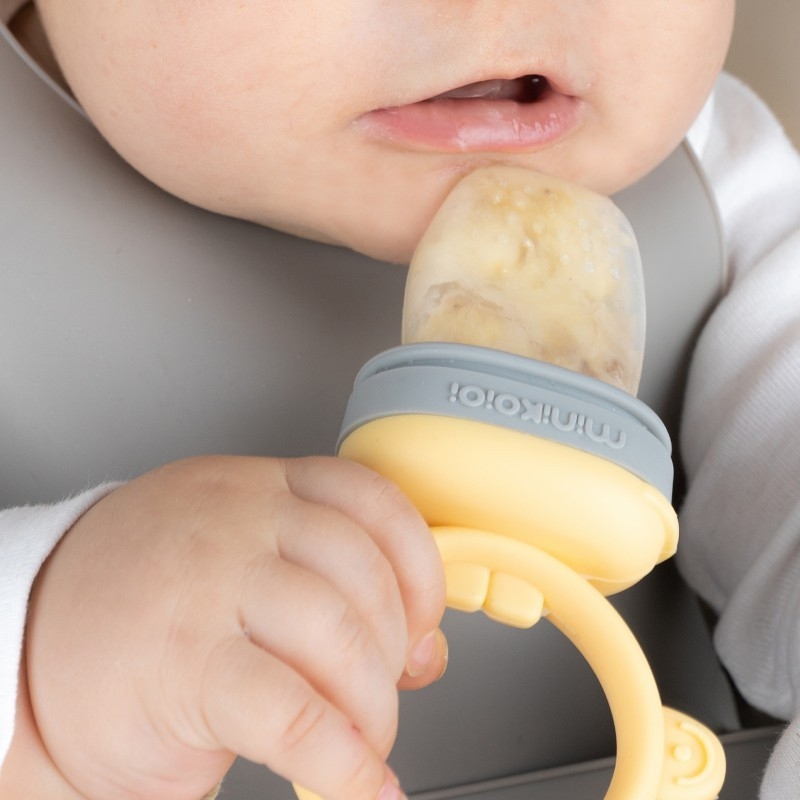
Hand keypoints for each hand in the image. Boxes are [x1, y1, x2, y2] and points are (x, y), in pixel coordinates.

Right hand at [20, 456, 446, 799]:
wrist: (28, 636)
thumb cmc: (147, 598)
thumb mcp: (241, 560)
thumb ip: (332, 587)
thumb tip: (424, 651)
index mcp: (258, 487)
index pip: (370, 499)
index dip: (418, 565)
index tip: (425, 619)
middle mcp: (238, 521)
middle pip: (362, 575)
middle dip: (394, 653)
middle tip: (385, 695)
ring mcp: (209, 586)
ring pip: (336, 635)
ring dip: (373, 707)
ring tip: (366, 740)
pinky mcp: (184, 664)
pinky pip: (291, 713)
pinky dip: (342, 761)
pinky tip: (359, 785)